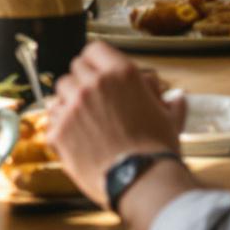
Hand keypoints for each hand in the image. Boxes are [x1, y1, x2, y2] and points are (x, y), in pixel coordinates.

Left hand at [46, 42, 185, 205]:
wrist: (141, 180)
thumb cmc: (156, 150)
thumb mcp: (170, 119)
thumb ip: (172, 103)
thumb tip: (177, 98)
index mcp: (121, 74)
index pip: (94, 49)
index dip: (95, 61)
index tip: (96, 72)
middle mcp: (94, 85)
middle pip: (75, 70)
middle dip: (82, 82)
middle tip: (92, 101)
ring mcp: (73, 107)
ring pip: (60, 93)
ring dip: (68, 102)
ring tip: (82, 120)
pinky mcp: (59, 131)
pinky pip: (52, 119)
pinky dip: (60, 126)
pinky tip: (73, 138)